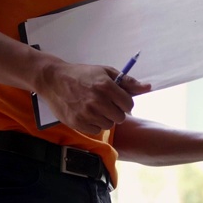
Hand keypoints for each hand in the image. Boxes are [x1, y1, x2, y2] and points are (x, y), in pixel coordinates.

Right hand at [36, 61, 150, 134]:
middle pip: (120, 117)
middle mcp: (97, 101)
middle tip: (107, 104)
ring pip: (109, 125)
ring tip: (96, 108)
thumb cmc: (83, 74)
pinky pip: (96, 130)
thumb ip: (128, 82)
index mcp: (106, 86)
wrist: (53, 80)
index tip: (119, 99)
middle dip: (116, 111)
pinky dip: (94, 124)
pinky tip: (88, 114)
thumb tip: (148, 87)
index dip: (126, 103)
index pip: (129, 104)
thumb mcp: (106, 73)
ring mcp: (86, 113)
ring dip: (106, 118)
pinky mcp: (76, 123)